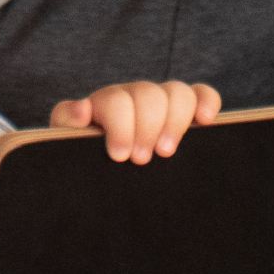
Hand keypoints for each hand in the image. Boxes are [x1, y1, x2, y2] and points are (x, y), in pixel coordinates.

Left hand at [49, 80, 220, 163]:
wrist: (99, 182)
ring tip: (166, 152)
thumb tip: (82, 108)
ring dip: (175, 121)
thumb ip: (67, 124)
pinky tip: (205, 121)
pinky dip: (206, 102)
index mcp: (103, 104)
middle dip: (147, 127)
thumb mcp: (67, 146)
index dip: (121, 125)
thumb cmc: (84, 163)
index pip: (116, 100)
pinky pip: (200, 94)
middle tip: (141, 160)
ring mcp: (160, 102)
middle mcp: (133, 97)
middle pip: (148, 93)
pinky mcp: (184, 112)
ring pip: (176, 91)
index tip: (120, 156)